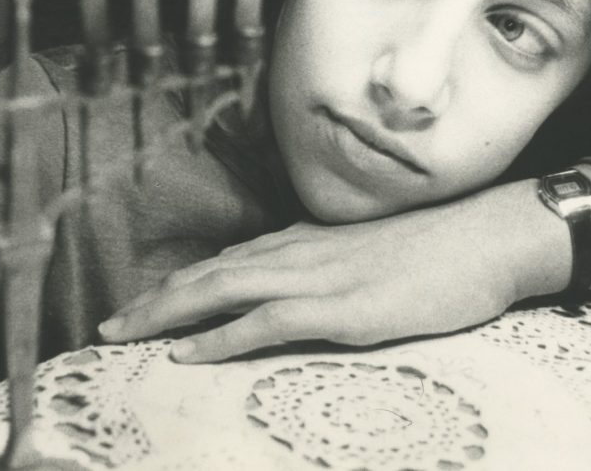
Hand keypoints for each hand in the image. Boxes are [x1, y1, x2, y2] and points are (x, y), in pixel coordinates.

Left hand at [99, 182, 557, 362]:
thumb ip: (324, 266)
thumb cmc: (434, 249)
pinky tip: (186, 352)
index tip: (142, 304)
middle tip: (105, 325)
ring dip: (165, 313)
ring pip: (222, 290)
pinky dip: (219, 336)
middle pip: (208, 274)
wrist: (485, 238)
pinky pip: (265, 321)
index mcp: (304, 243)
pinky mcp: (340, 308)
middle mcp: (298, 253)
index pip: (224, 261)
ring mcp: (317, 278)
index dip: (178, 285)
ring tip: (121, 334)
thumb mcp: (366, 254)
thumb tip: (289, 285)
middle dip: (152, 300)